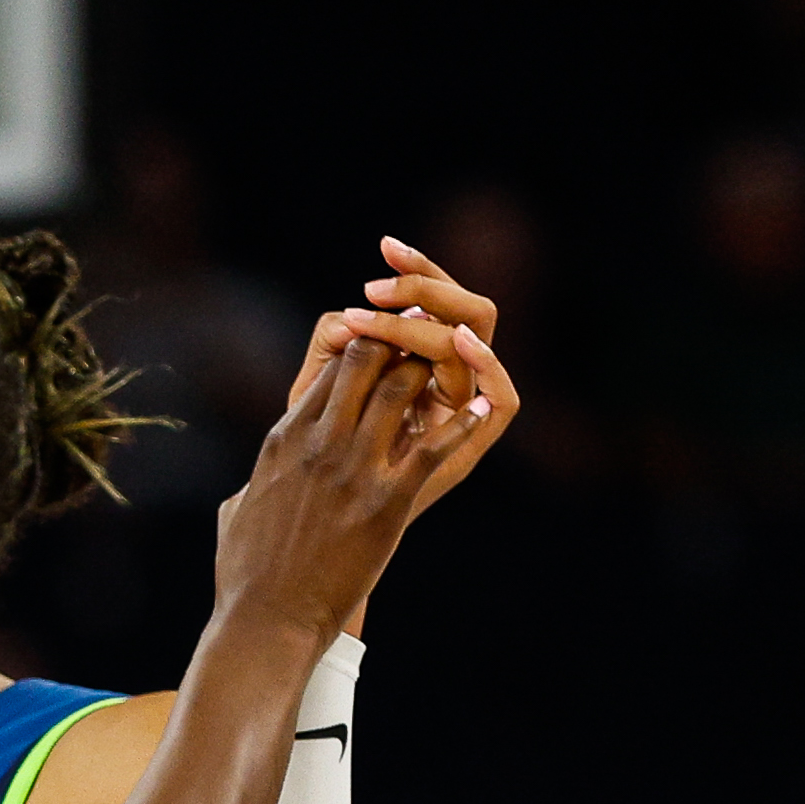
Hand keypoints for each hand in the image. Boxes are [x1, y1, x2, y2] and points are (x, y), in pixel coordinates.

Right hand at [213, 333, 496, 648]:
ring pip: (401, 387)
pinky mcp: (385, 502)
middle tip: (425, 353)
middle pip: (365, 359)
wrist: (267, 620)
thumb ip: (250, 486)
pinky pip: (433, 446)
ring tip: (451, 375)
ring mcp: (352, 469)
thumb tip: (248, 487)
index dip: (364, 351)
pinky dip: (461, 424)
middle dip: (398, 348)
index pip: (329, 366)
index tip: (390, 358)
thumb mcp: (236, 512)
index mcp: (283, 439)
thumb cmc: (246, 575)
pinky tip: (479, 411)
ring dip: (430, 376)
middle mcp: (317, 442)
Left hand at [288, 236, 519, 517]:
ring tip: (392, 305)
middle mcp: (448, 388)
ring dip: (441, 315)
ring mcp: (461, 416)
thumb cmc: (301, 476)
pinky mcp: (469, 452)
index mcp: (415, 371)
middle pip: (465, 312)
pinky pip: (503, 402)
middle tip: (384, 279)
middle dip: (429, 285)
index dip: (417, 270)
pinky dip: (489, 366)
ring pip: (479, 340)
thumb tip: (344, 317)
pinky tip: (460, 341)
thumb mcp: (305, 407)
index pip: (435, 302)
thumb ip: (329, 354)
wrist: (305, 555)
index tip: (387, 248)